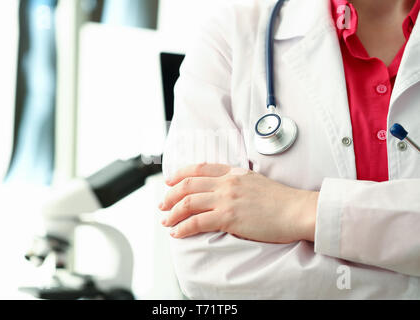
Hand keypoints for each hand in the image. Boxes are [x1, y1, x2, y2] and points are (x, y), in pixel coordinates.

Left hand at [159, 163, 317, 243]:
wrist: (297, 210)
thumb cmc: (281, 200)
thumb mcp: (256, 181)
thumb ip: (237, 181)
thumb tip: (222, 189)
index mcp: (233, 172)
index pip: (199, 168)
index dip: (179, 174)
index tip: (170, 181)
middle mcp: (226, 183)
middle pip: (188, 184)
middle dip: (170, 195)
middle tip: (162, 205)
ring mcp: (227, 199)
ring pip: (188, 203)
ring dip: (172, 213)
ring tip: (166, 221)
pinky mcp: (229, 217)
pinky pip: (197, 222)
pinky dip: (183, 227)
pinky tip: (177, 233)